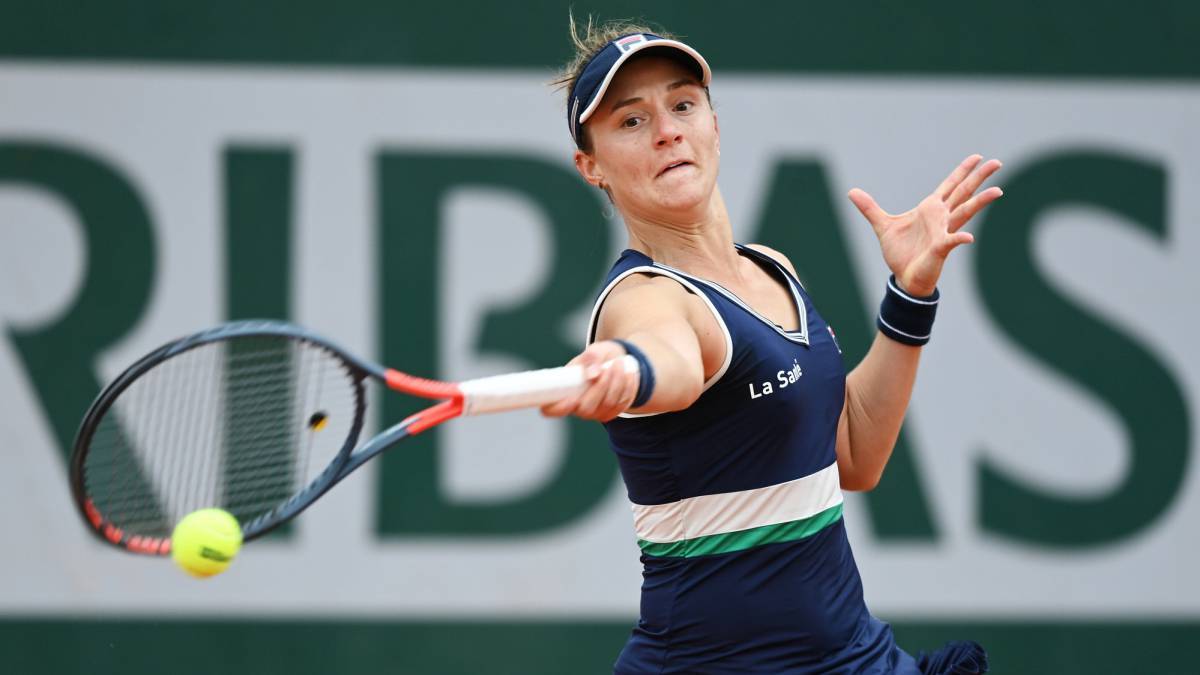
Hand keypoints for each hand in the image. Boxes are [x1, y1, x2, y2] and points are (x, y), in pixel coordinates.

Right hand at [540, 340, 638, 422]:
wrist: (617, 361)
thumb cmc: (598, 357)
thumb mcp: (594, 350)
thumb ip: (591, 358)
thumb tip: (593, 374)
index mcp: (563, 392)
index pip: (551, 409)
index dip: (558, 408)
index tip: (571, 398)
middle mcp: (577, 407)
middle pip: (586, 409)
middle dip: (600, 387)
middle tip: (607, 368)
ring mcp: (596, 413)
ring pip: (608, 405)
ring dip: (616, 383)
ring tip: (619, 364)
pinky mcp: (613, 412)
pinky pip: (622, 404)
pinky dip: (628, 387)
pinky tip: (629, 374)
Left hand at [848, 154, 1002, 295]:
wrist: (903, 277)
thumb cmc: (901, 252)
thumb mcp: (883, 225)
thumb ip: (870, 208)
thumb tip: (852, 192)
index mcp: (930, 209)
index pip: (950, 186)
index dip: (962, 171)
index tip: (977, 157)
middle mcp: (941, 218)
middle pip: (963, 193)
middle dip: (978, 178)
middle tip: (997, 162)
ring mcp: (943, 232)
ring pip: (965, 213)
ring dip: (980, 202)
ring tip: (998, 191)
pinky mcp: (940, 248)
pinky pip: (952, 241)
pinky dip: (960, 238)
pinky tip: (969, 238)